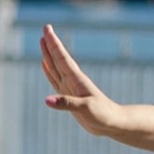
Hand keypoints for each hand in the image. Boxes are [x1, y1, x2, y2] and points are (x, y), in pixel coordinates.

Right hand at [38, 25, 153, 138]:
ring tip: (41, 42)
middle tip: (45, 29)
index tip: (47, 29)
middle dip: (50, 44)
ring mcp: (70, 87)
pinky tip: (44, 64)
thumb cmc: (103, 115)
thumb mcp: (85, 109)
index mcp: (77, 80)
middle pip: (58, 59)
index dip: (54, 44)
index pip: (62, 58)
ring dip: (47, 54)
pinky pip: (54, 79)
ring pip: (55, 67)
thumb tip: (47, 100)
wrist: (112, 124)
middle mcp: (72, 80)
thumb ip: (67, 103)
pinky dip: (48, 70)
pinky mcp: (68, 96)